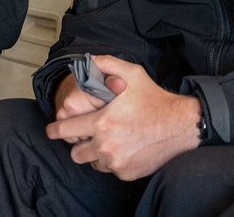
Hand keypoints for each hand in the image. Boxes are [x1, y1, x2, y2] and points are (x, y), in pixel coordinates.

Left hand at [46, 55, 201, 180]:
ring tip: (107, 139)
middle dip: (77, 144)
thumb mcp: (132, 73)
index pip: (66, 131)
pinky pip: (110, 169)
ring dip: (95, 153)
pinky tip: (123, 147)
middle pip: (76, 153)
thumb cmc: (155, 100)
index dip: (54, 130)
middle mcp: (106, 146)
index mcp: (102, 123)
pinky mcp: (127, 173)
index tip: (51, 131)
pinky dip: (112, 161)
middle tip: (85, 135)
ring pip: (92, 163)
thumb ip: (106, 64)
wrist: (181, 126)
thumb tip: (88, 61)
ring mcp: (117, 162)